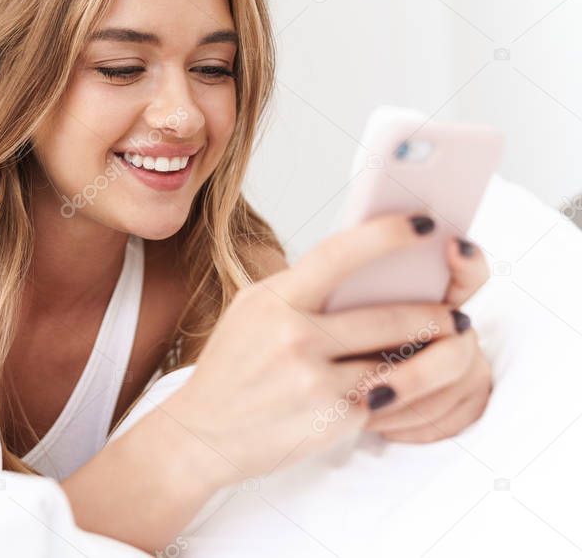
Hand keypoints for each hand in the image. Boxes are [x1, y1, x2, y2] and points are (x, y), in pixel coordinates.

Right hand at [161, 213, 470, 489]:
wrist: (202, 434)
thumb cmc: (231, 368)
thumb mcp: (252, 311)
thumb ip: (300, 288)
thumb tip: (361, 261)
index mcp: (274, 300)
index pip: (340, 253)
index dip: (388, 234)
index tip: (424, 224)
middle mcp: (293, 337)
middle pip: (388, 316)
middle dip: (435, 315)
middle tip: (456, 314)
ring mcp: (314, 381)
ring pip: (396, 361)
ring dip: (431, 356)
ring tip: (447, 348)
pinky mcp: (331, 420)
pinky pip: (383, 398)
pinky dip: (399, 391)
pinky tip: (405, 388)